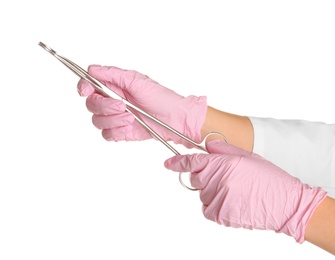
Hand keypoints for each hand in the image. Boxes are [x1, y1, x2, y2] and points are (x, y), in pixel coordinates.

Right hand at [77, 65, 206, 146]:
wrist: (174, 120)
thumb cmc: (161, 98)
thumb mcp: (137, 81)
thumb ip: (113, 74)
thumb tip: (92, 69)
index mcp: (114, 86)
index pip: (88, 85)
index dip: (83, 87)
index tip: (86, 90)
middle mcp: (112, 101)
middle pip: (91, 104)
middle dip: (105, 106)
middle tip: (122, 105)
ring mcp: (115, 117)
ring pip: (97, 121)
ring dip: (114, 119)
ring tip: (131, 117)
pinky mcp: (120, 132)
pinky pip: (107, 134)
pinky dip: (118, 131)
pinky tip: (130, 126)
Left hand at [164, 140, 326, 242]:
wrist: (285, 203)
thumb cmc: (269, 178)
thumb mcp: (248, 156)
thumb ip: (223, 150)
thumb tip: (207, 146)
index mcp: (222, 164)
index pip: (192, 162)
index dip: (178, 162)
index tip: (169, 163)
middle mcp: (216, 181)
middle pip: (196, 178)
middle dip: (204, 176)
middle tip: (225, 177)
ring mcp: (217, 199)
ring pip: (202, 194)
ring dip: (212, 191)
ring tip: (235, 191)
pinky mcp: (220, 215)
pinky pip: (207, 208)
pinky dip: (215, 205)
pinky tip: (232, 201)